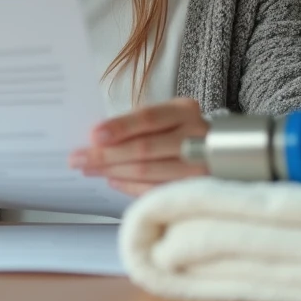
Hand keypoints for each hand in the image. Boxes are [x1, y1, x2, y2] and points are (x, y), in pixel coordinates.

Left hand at [68, 97, 208, 196]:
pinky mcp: (195, 189)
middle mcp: (196, 136)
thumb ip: (137, 124)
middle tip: (78, 159)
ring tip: (89, 170)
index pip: (148, 118)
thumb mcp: (165, 117)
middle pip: (144, 148)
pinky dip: (129, 186)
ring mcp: (199, 165)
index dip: (119, 127)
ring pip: (147, 171)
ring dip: (113, 172)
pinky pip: (154, 190)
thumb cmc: (180, 131)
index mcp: (184, 110)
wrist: (222, 152)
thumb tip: (96, 139)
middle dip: (106, 155)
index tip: (93, 136)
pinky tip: (112, 181)